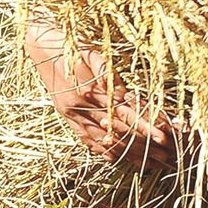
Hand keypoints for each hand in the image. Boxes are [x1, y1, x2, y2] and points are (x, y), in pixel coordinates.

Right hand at [23, 15, 179, 169]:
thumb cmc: (69, 44)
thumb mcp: (91, 52)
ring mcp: (71, 115)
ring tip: (150, 163)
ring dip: (129, 153)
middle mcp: (80, 108)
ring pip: (104, 140)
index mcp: (88, 91)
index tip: (164, 137)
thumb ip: (107, 73)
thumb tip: (125, 94)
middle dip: (145, 145)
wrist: (39, 45)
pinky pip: (85, 138)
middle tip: (167, 156)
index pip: (124, 113)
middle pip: (119, 131)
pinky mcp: (66, 116)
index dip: (146, 126)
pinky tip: (115, 159)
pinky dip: (101, 150)